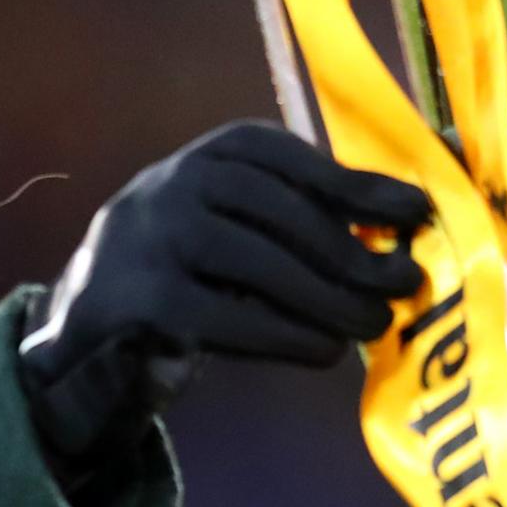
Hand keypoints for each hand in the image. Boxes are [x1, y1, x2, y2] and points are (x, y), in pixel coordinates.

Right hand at [16, 120, 430, 462]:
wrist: (91, 327)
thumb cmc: (197, 274)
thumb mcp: (242, 227)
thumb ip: (306, 219)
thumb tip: (405, 226)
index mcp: (209, 156)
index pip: (286, 157)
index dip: (354, 184)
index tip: (415, 211)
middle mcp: (171, 183)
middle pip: (276, 210)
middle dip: (349, 251)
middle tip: (405, 284)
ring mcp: (148, 238)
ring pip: (256, 263)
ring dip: (326, 298)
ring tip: (373, 324)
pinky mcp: (138, 300)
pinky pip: (228, 317)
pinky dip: (287, 335)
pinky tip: (325, 350)